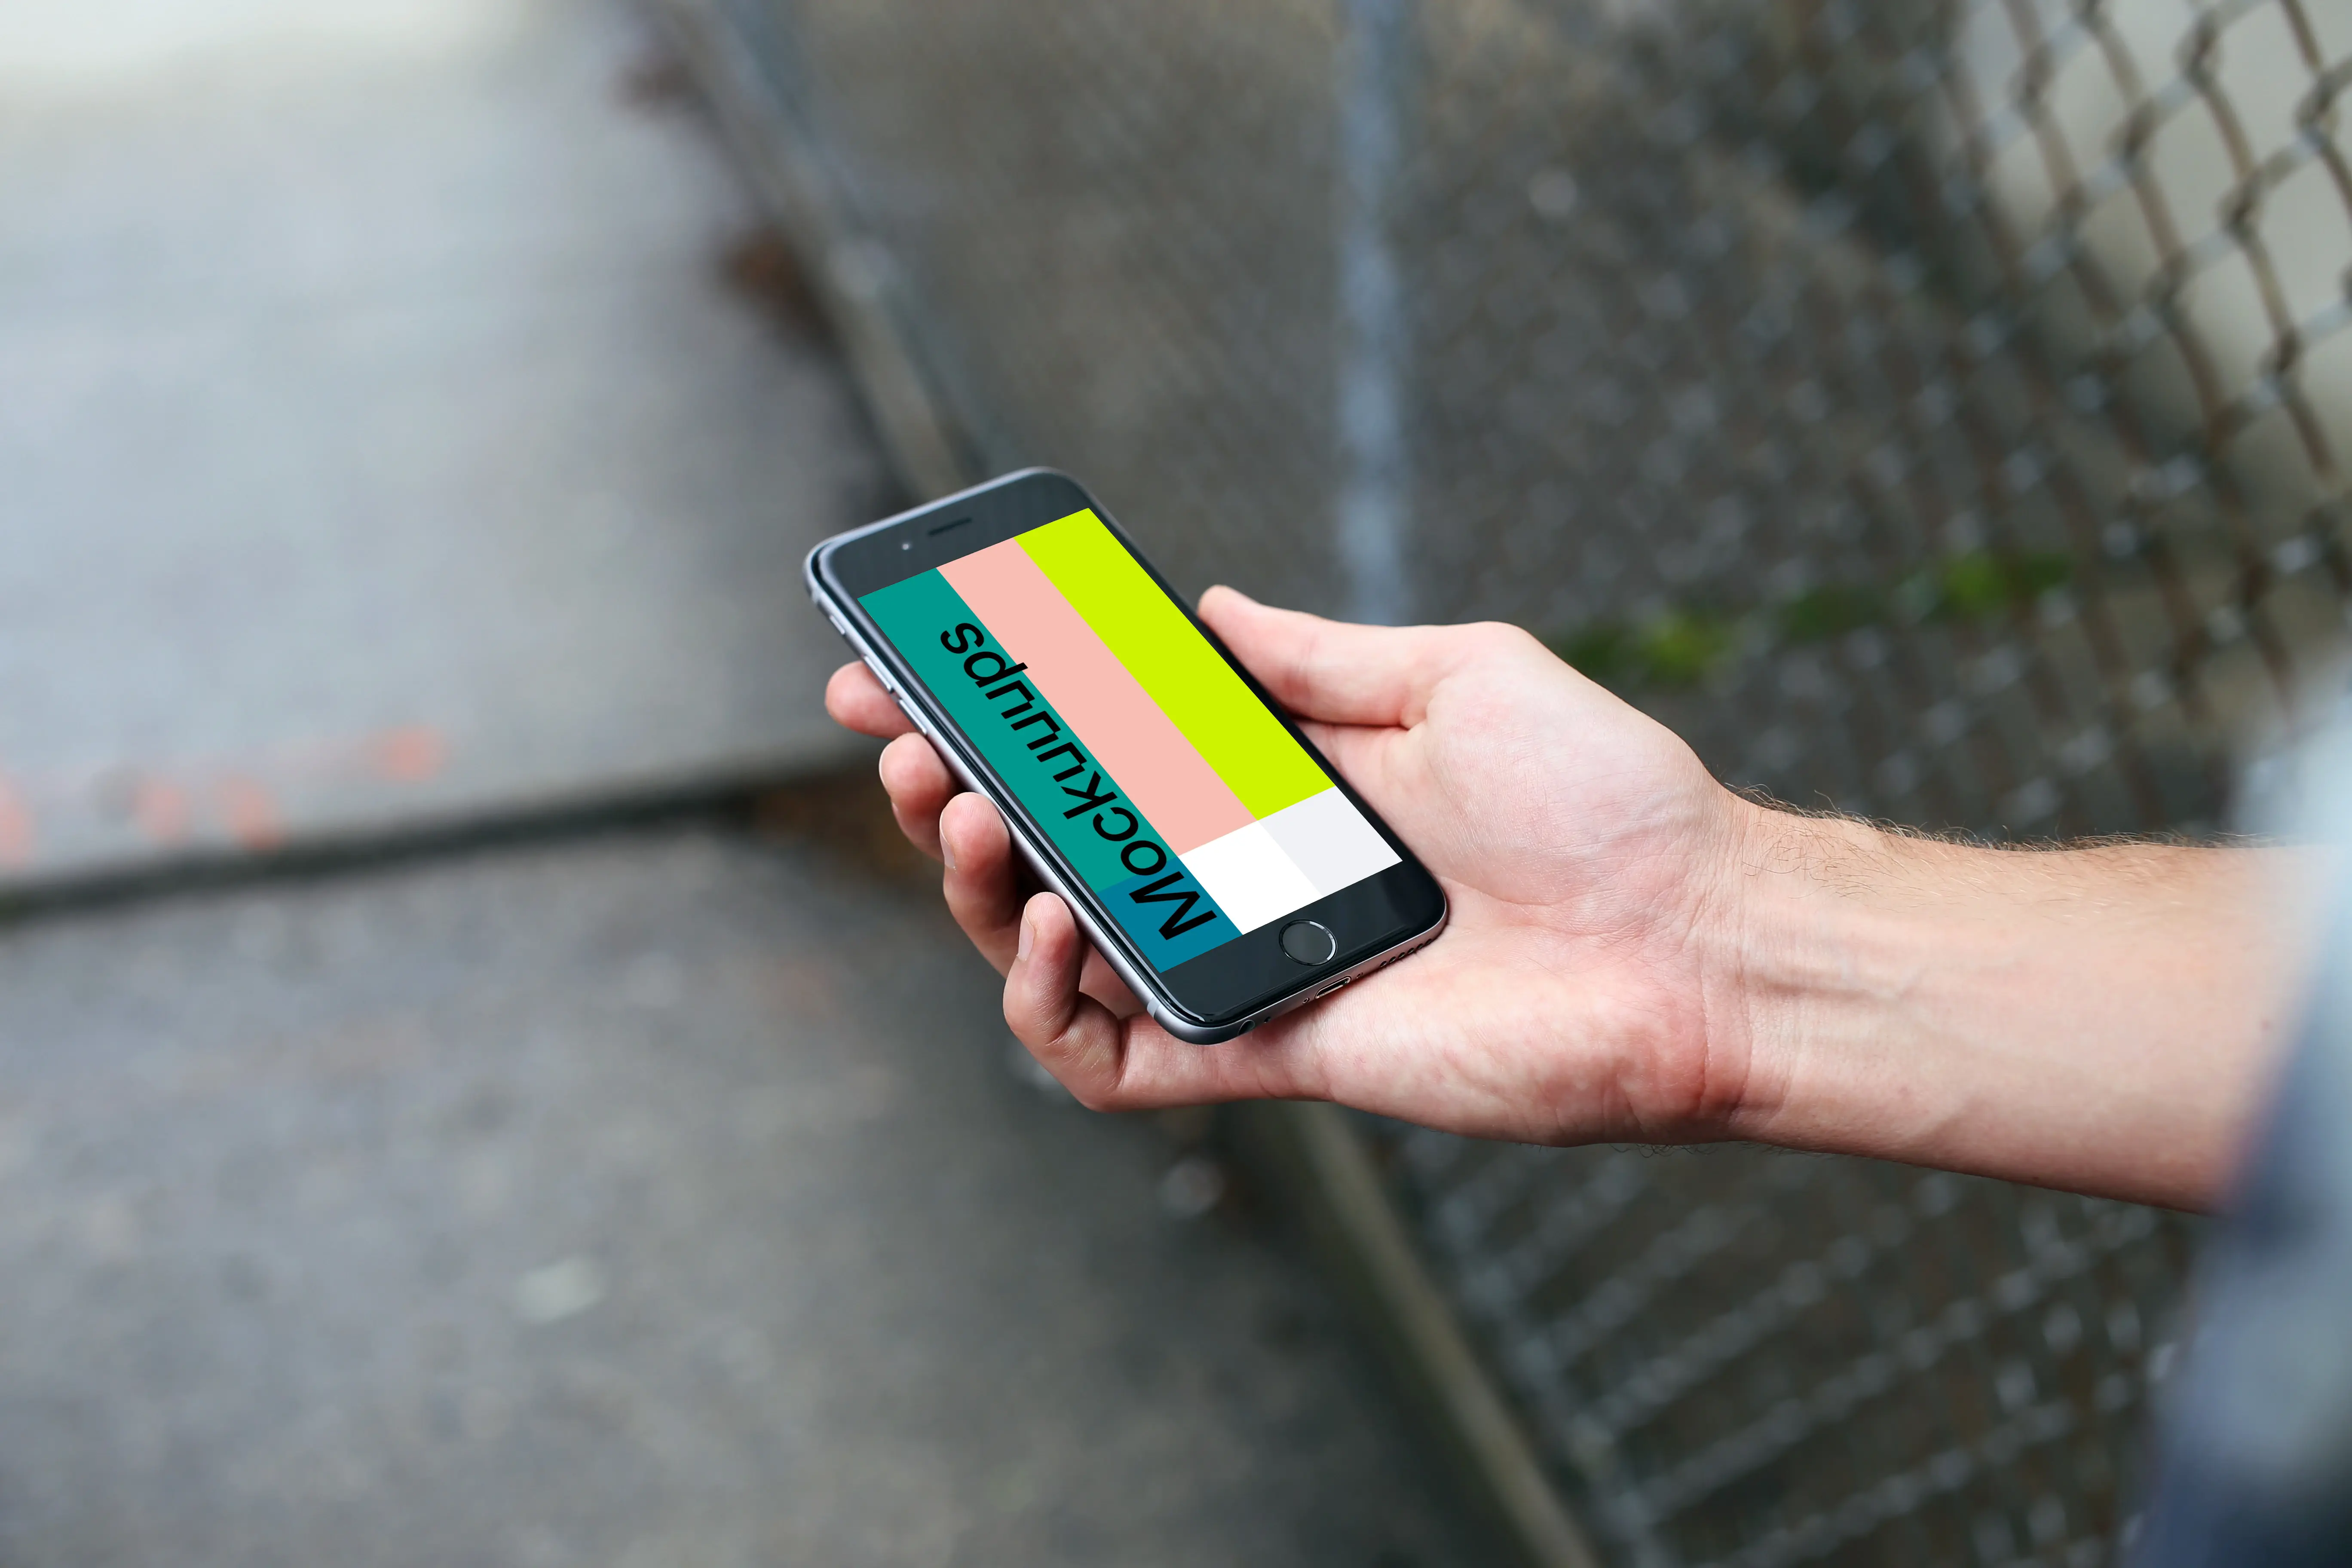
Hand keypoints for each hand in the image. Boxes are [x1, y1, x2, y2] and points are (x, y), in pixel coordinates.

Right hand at [825, 585, 1758, 1144]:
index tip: (908, 665)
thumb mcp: (1456, 673)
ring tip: (960, 817)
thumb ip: (1317, 655)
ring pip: (1052, 951)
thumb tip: (1205, 606)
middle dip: (949, 793)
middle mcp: (1243, 876)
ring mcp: (1245, 966)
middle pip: (1053, 847)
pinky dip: (1048, 1004)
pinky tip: (1048, 925)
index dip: (999, 713)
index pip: (1104, 751)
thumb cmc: (1607, 799)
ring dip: (975, 888)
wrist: (1698, 935)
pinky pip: (1112, 1057)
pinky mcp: (1265, 1051)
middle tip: (904, 741)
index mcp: (1278, 784)